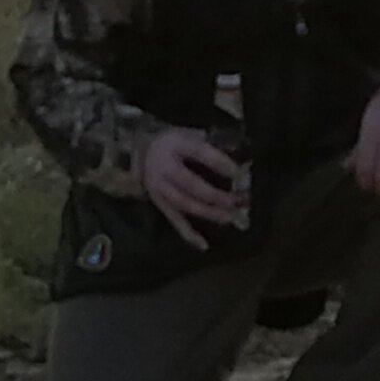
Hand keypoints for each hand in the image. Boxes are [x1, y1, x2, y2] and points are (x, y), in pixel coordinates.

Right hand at [134, 125, 249, 242]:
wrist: (139, 153)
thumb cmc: (172, 144)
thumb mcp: (189, 135)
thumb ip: (211, 146)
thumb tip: (239, 165)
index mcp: (174, 145)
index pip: (200, 152)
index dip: (220, 163)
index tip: (238, 173)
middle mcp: (164, 168)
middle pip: (191, 184)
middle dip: (216, 195)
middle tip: (238, 201)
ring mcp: (160, 189)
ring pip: (185, 204)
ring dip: (209, 213)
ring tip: (230, 217)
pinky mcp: (159, 204)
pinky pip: (174, 220)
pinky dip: (188, 234)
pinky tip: (203, 245)